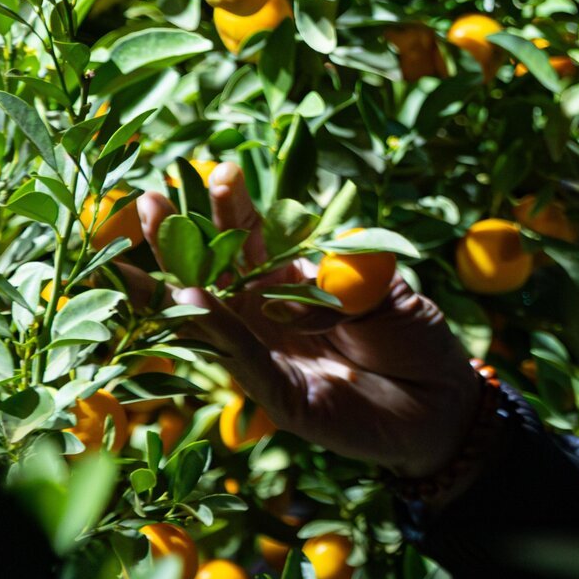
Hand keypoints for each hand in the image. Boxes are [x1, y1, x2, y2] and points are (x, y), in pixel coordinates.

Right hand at [135, 162, 485, 479]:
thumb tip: (310, 263)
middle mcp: (270, 318)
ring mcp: (267, 355)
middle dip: (182, 238)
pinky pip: (240, 356)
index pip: (254, 241)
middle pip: (216, 274)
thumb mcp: (392, 294)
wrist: (441, 405)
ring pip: (209, 318)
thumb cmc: (416, 342)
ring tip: (137, 252)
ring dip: (175, 284)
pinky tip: (189, 298)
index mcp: (296, 284)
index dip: (233, 210)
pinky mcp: (276, 394)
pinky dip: (215, 328)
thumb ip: (354, 276)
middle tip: (150, 198)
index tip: (218, 173)